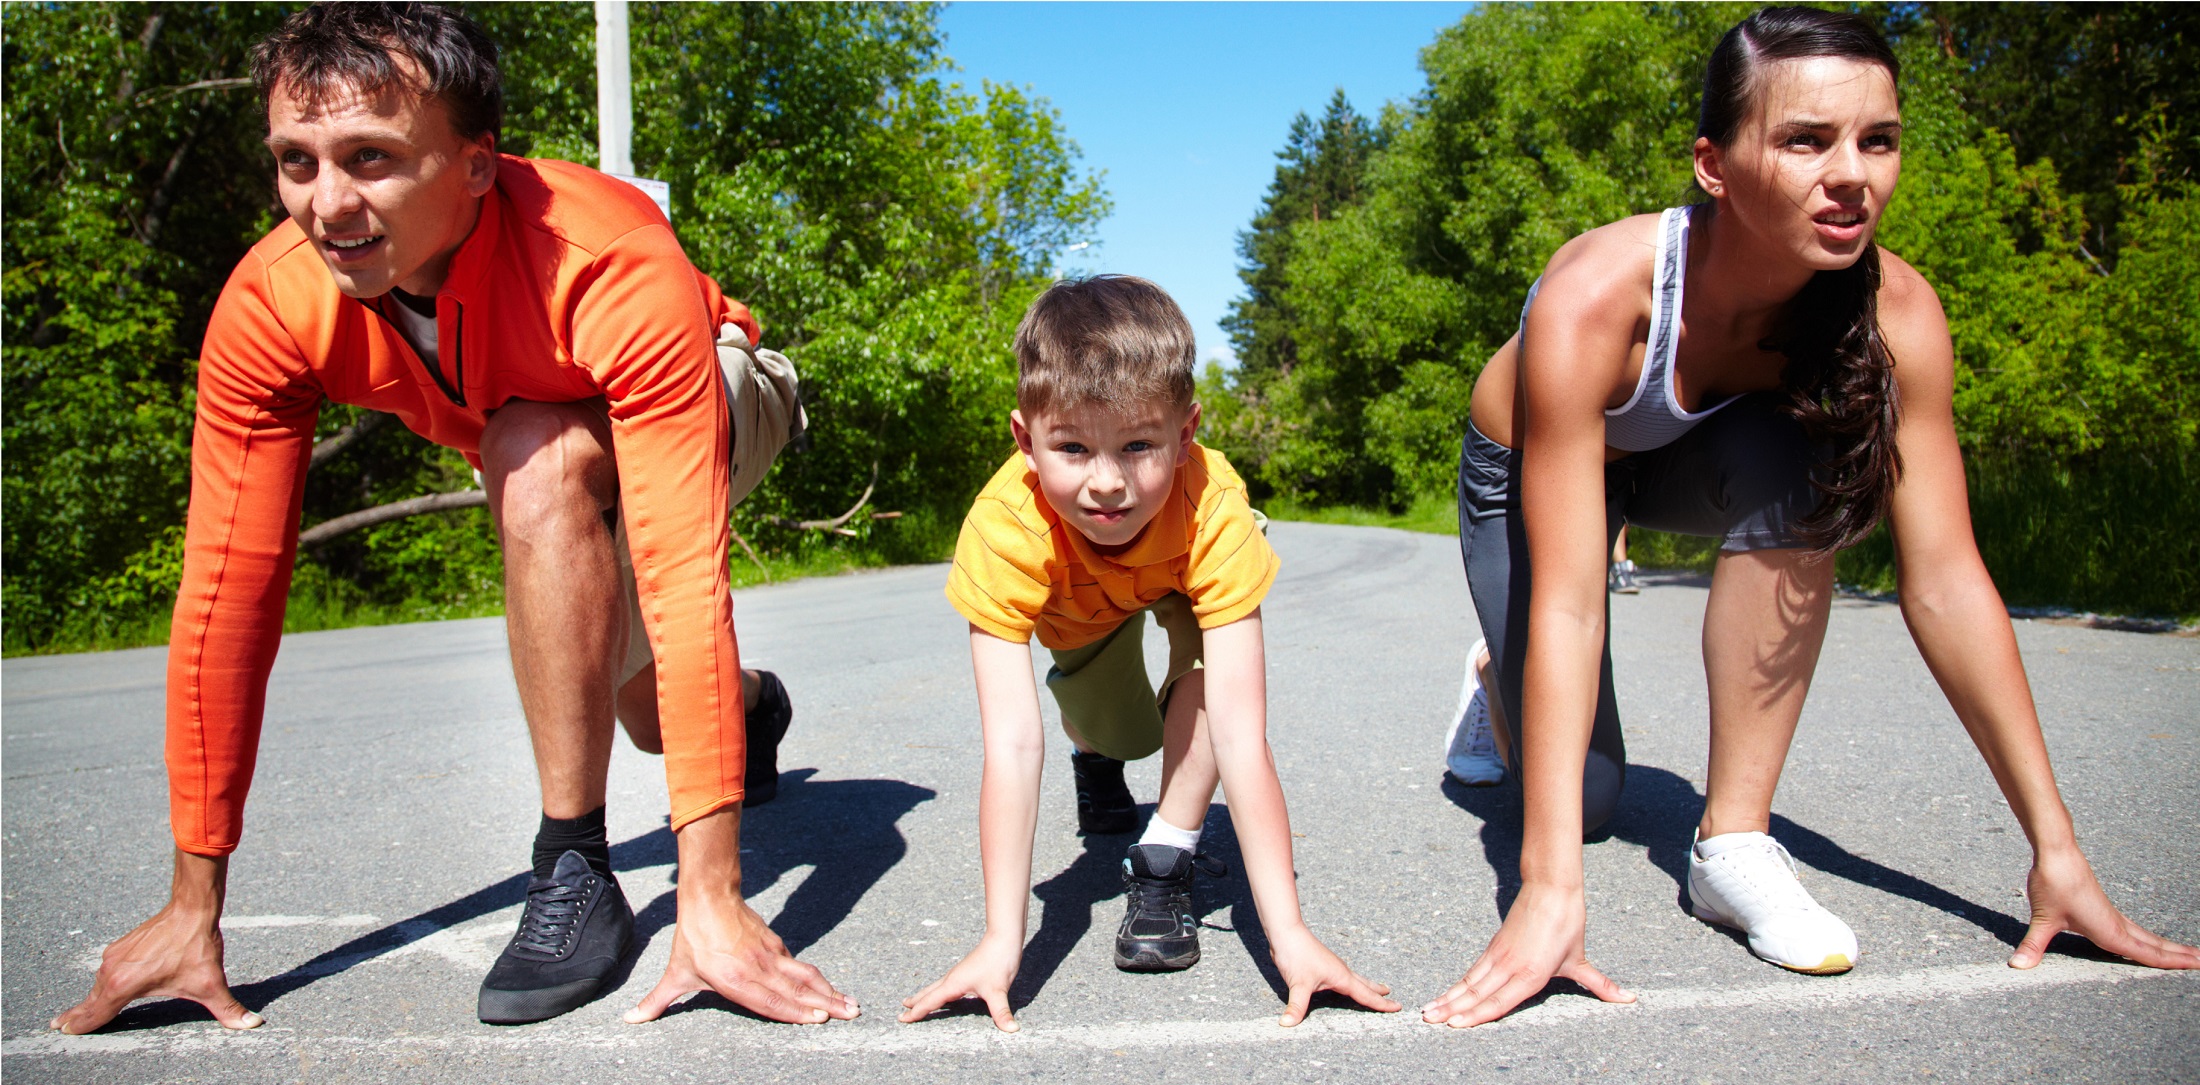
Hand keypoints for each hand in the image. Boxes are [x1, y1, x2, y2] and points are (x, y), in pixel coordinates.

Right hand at [52, 901, 259, 1033]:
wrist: (191, 909)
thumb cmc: (196, 947)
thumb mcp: (211, 984)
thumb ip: (228, 1010)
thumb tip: (252, 1024)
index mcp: (123, 986)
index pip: (95, 1014)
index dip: (79, 1026)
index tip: (62, 1033)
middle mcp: (111, 971)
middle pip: (91, 1001)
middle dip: (76, 1016)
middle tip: (58, 1027)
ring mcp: (114, 956)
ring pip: (98, 985)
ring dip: (89, 1000)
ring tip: (75, 1013)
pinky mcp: (122, 946)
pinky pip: (107, 971)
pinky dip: (101, 982)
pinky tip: (101, 988)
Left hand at [625, 890, 857, 1023]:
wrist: (708, 897)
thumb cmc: (692, 939)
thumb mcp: (675, 973)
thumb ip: (657, 1001)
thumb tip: (630, 1019)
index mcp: (735, 980)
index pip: (770, 1001)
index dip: (795, 1011)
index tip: (819, 1019)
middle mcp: (757, 969)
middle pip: (796, 990)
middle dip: (825, 1004)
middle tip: (851, 1014)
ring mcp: (769, 956)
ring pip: (804, 976)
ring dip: (828, 990)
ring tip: (850, 1003)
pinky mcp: (775, 946)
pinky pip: (799, 965)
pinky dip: (817, 978)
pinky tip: (828, 988)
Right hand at [899, 933, 1022, 1031]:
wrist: (1003, 937)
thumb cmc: (998, 961)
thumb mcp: (998, 990)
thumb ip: (1001, 1012)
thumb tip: (1011, 1030)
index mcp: (954, 984)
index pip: (930, 1001)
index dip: (916, 1012)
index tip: (901, 1019)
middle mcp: (952, 978)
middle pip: (928, 993)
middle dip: (915, 1003)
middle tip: (901, 1011)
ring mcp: (959, 974)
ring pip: (936, 987)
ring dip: (924, 996)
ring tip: (913, 1001)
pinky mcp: (966, 971)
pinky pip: (946, 984)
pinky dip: (937, 991)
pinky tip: (944, 993)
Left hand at [1265, 924, 1398, 1025]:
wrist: (1286, 931)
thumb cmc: (1296, 954)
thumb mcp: (1298, 984)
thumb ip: (1296, 1006)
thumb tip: (1287, 1024)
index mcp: (1341, 977)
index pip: (1366, 995)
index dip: (1382, 1004)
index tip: (1398, 1007)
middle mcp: (1340, 971)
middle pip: (1364, 984)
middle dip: (1378, 992)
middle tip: (1392, 997)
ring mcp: (1332, 966)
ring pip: (1355, 979)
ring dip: (1366, 985)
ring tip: (1376, 989)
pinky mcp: (1323, 964)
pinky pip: (1343, 976)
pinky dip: (1351, 982)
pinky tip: (1343, 982)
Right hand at [1422, 882, 1633, 1026]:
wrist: (1552, 888)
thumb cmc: (1567, 923)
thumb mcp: (1581, 959)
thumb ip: (1601, 985)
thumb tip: (1629, 1000)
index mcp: (1531, 973)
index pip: (1499, 1001)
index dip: (1476, 1014)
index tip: (1455, 1024)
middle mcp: (1511, 966)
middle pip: (1476, 993)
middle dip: (1452, 1009)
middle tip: (1428, 1020)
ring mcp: (1499, 956)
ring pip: (1469, 982)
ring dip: (1448, 997)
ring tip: (1428, 1010)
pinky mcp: (1494, 947)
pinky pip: (1473, 971)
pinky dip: (1458, 984)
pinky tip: (1447, 993)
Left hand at [2010, 844, 2199, 969]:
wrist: (2057, 851)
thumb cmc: (2052, 883)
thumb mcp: (2042, 918)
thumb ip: (2032, 945)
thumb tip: (2017, 966)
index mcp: (2108, 930)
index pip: (2145, 953)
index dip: (2171, 962)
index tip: (2197, 965)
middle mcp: (2115, 923)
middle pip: (2153, 945)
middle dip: (2178, 956)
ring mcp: (2111, 914)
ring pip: (2144, 936)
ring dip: (2166, 947)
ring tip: (2186, 955)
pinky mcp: (2103, 907)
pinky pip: (2132, 928)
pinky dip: (2146, 938)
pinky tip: (2143, 941)